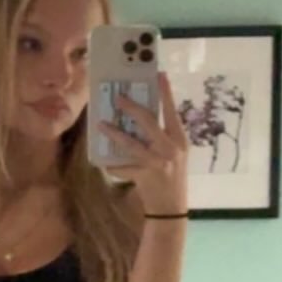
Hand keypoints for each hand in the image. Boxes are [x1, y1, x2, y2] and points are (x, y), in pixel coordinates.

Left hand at [100, 71, 188, 214]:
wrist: (171, 206)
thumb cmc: (172, 176)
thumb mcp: (175, 153)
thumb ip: (163, 136)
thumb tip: (141, 116)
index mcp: (180, 140)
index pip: (171, 111)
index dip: (165, 93)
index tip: (158, 75)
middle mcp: (170, 148)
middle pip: (148, 121)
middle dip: (131, 107)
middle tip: (117, 97)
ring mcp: (157, 162)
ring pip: (131, 142)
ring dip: (114, 133)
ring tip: (101, 124)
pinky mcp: (144, 175)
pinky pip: (122, 167)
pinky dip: (112, 165)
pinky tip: (104, 162)